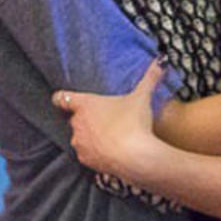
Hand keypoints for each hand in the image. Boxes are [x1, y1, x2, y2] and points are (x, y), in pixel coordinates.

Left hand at [51, 61, 164, 181]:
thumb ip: (149, 78)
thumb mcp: (142, 97)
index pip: (62, 98)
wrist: (134, 156)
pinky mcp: (84, 159)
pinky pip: (87, 154)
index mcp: (86, 104)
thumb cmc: (133, 123)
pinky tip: (112, 151)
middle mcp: (77, 123)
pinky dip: (96, 153)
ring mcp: (79, 143)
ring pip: (81, 137)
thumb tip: (160, 61)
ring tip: (112, 137)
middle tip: (107, 118)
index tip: (62, 99)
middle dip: (88, 119)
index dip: (61, 98)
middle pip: (75, 118)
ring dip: (91, 136)